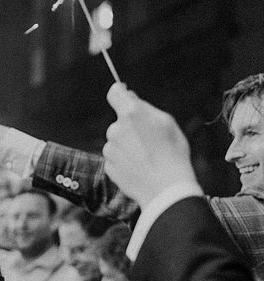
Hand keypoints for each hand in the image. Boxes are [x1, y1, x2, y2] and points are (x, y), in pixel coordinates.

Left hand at [103, 84, 197, 208]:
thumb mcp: (166, 122)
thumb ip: (145, 108)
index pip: (114, 93)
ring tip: (146, 156)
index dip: (120, 93)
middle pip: (119, 121)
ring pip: (116, 141)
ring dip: (127, 144)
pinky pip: (115, 157)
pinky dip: (124, 160)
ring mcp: (110, 149)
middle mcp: (115, 129)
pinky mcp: (108, 166)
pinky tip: (139, 166)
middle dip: (130, 126)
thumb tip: (128, 98)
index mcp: (131, 113)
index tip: (124, 95)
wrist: (165, 187)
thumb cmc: (172, 153)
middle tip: (149, 139)